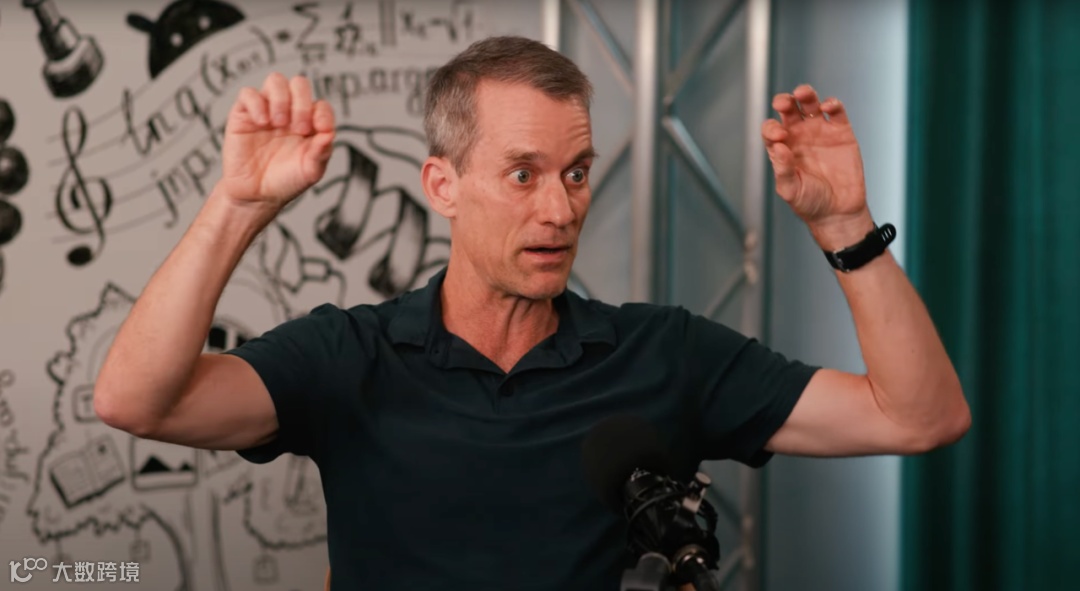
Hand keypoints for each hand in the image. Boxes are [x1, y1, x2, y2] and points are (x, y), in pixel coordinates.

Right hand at [218, 73, 334, 210]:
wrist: (257, 196)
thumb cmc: (285, 181)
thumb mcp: (310, 171)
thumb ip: (322, 152)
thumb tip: (329, 133)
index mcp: (310, 124)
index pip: (321, 105)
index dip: (324, 113)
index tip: (322, 129)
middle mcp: (289, 113)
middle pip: (299, 84)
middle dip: (302, 103)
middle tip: (299, 128)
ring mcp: (267, 111)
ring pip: (275, 81)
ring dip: (282, 99)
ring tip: (279, 123)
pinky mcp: (243, 115)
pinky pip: (248, 94)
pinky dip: (257, 103)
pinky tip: (262, 123)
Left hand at [762, 85, 870, 243]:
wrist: (838, 212)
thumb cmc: (810, 203)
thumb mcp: (790, 190)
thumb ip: (783, 169)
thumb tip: (778, 147)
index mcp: (782, 149)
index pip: (771, 129)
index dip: (771, 128)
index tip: (779, 136)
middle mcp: (799, 137)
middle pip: (788, 110)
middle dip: (784, 101)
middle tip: (784, 103)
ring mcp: (820, 132)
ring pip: (810, 104)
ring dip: (805, 94)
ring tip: (803, 93)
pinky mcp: (841, 132)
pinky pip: (836, 112)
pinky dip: (832, 104)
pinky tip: (828, 106)